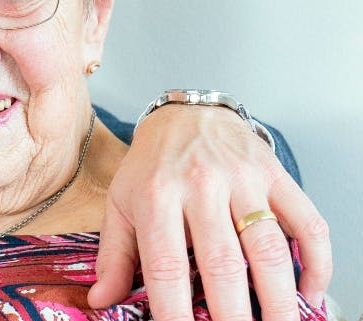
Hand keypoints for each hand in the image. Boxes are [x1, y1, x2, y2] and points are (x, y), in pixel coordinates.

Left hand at [89, 104, 331, 320]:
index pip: (166, 264)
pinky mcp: (276, 175)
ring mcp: (243, 179)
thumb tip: (99, 300)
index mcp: (155, 196)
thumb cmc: (152, 168)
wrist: (186, 114)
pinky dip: (316, 261)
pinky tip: (309, 292)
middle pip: (222, 262)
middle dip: (232, 312)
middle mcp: (200, 186)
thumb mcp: (121, 204)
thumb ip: (113, 256)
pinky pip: (307, 222)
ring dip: (278, 296)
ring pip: (269, 246)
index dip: (174, 308)